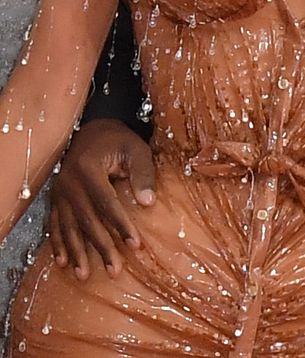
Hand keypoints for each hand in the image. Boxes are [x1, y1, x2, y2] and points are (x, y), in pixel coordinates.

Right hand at [46, 118, 155, 278]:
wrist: (92, 130)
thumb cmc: (118, 140)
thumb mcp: (136, 149)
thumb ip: (143, 173)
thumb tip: (149, 202)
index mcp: (89, 169)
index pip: (107, 203)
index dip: (121, 225)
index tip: (135, 245)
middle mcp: (69, 183)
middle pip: (86, 221)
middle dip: (101, 247)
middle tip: (115, 270)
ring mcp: (59, 193)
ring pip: (68, 228)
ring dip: (77, 253)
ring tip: (85, 275)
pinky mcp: (55, 199)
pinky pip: (55, 225)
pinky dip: (58, 244)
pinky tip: (63, 262)